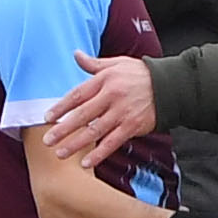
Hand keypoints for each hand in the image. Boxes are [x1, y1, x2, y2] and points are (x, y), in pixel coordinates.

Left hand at [44, 52, 157, 166]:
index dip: (61, 107)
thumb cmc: (141, 74)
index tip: (47, 117)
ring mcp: (122, 113)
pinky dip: (98, 154)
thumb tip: (76, 54)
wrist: (170, 86)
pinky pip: (112, 142)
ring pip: (94, 131)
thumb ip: (94, 64)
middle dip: (63, 129)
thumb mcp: (117, 64)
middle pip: (82, 115)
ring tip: (60, 153)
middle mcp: (111, 96)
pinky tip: (86, 162)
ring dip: (75, 144)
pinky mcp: (132, 127)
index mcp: (104, 80)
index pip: (77, 94)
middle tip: (47, 140)